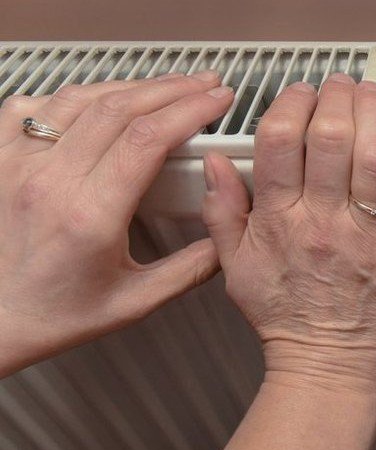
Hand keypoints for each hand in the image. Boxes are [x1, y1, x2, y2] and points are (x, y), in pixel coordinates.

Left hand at [0, 72, 232, 375]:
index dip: (190, 109)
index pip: (147, 139)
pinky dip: (73, 96)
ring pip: (79, 99)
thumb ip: (190, 269)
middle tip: (205, 84)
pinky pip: (33, 108)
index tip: (219, 100)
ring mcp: (16, 166)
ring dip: (130, 85)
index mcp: (88, 216)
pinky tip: (99, 100)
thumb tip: (228, 238)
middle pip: (119, 108)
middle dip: (172, 88)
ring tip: (165, 85)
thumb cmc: (54, 314)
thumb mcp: (135, 301)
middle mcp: (48, 181)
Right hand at [202, 75, 375, 395]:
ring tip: (372, 92)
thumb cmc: (286, 319)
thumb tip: (215, 162)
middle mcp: (323, 224)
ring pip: (374, 157)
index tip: (299, 94)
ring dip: (375, 112)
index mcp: (279, 222)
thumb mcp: (235, 267)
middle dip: (335, 97)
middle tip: (339, 86)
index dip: (291, 103)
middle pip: (330, 138)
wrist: (327, 367)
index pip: (280, 141)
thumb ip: (222, 211)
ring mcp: (367, 238)